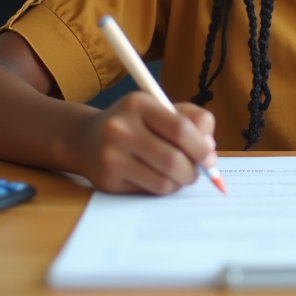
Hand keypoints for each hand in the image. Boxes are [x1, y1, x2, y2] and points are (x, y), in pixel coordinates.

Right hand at [76, 91, 218, 194]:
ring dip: (180, 182)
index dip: (201, 147)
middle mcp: (120, 128)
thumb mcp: (160, 109)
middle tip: (199, 172)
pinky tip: (161, 178)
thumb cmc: (135, 123)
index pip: (180, 128)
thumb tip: (210, 148)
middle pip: (173, 159)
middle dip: (194, 171)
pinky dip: (164, 188)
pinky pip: (149, 191)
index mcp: (138, 103)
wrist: (86, 139)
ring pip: (163, 181)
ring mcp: (111, 156)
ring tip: (181, 175)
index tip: (210, 158)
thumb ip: (192, 120)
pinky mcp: (108, 180)